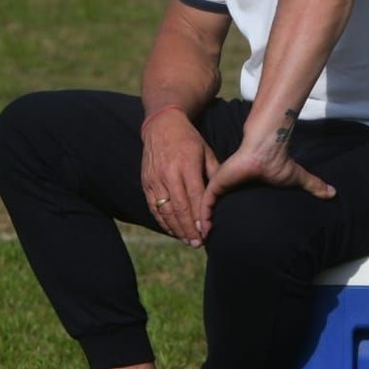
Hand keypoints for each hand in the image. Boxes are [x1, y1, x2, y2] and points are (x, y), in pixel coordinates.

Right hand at [141, 109, 218, 246]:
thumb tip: (222, 198)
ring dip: (176, 229)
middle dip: (189, 229)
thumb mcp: (206, 151)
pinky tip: (172, 231)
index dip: (200, 218)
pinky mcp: (146, 182)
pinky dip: (163, 222)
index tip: (207, 233)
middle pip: (179, 208)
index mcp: (187, 164)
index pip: (195, 197)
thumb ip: (214, 174)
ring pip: (165, 211)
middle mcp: (169, 173)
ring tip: (187, 241)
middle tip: (198, 244)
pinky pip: (153, 207)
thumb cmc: (189, 140)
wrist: (161, 125)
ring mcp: (155, 179)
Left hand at [199, 129, 334, 238]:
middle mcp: (228, 187)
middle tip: (207, 244)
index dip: (223, 221)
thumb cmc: (279, 162)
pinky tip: (204, 230)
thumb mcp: (296, 179)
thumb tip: (334, 193)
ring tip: (202, 240)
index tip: (223, 238)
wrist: (269, 149)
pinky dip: (202, 216)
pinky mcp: (218, 183)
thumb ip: (312, 186)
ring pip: (205, 208)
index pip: (226, 208)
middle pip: (212, 210)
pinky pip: (205, 203)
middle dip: (207, 226)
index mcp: (240, 188)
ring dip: (202, 224)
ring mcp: (221, 185)